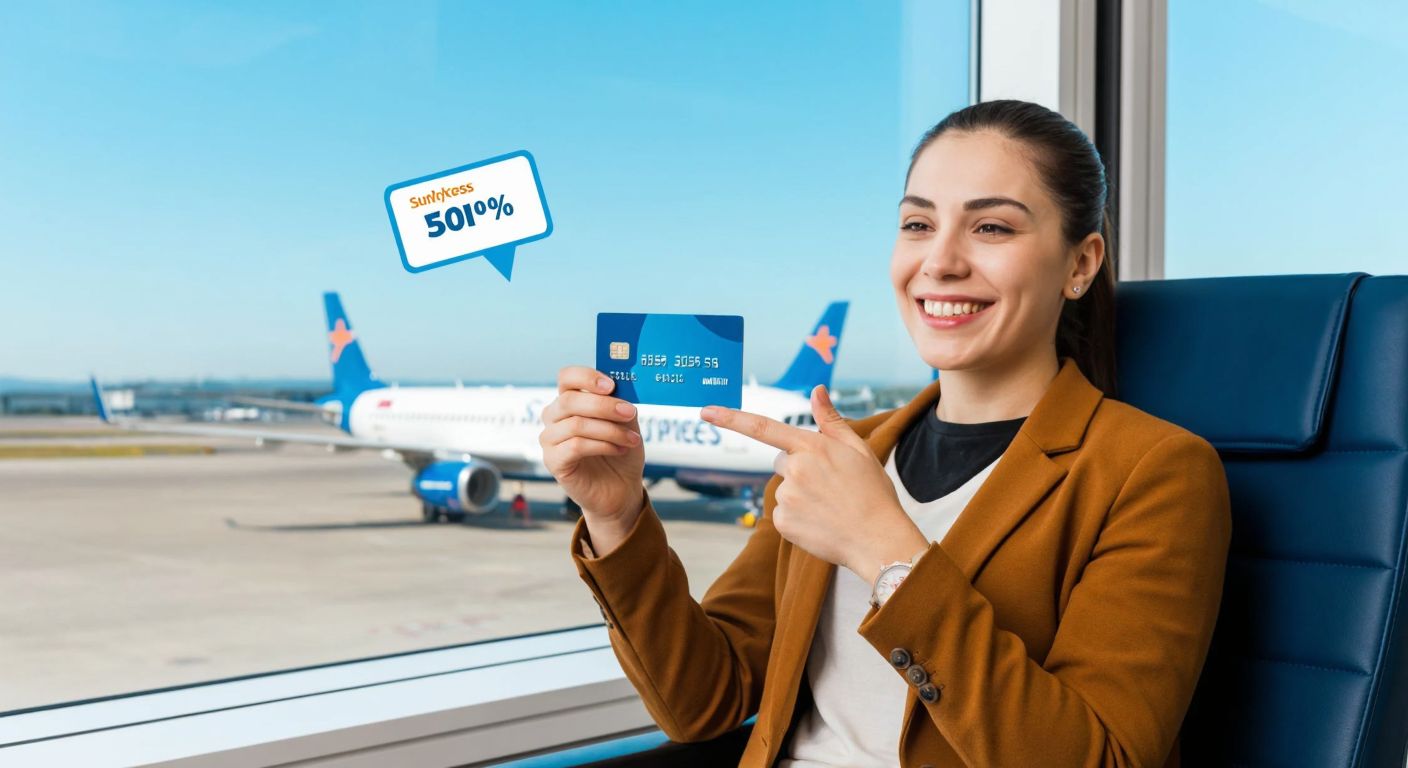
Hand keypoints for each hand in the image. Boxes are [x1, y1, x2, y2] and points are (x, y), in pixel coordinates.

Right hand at [539, 366, 645, 526]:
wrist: (619, 489)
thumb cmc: (620, 452)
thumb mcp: (626, 423)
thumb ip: (620, 403)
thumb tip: (622, 387)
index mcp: (570, 401)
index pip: (567, 377)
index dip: (586, 377)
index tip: (611, 385)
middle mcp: (554, 417)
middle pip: (569, 401)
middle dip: (604, 406)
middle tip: (630, 412)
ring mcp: (550, 439)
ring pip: (576, 424)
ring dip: (609, 430)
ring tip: (632, 439)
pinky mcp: (553, 461)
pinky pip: (576, 446)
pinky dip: (602, 445)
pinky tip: (619, 450)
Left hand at [701, 385, 928, 582]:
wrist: (878, 540)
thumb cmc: (873, 493)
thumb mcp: (858, 450)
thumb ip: (831, 420)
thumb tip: (816, 390)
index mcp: (812, 447)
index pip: (763, 427)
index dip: (731, 418)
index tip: (705, 411)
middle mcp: (795, 469)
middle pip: (781, 461)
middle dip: (798, 468)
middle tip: (829, 485)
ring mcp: (787, 497)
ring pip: (784, 489)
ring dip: (800, 494)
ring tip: (829, 507)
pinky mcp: (783, 522)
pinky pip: (783, 513)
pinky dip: (798, 517)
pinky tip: (821, 522)